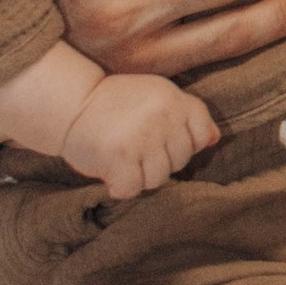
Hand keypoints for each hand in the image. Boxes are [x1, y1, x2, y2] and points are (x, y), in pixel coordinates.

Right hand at [63, 70, 219, 197]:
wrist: (71, 103)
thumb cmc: (115, 103)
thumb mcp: (156, 96)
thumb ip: (187, 115)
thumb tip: (215, 139)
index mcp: (174, 98)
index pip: (202, 133)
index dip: (184, 143)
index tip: (162, 140)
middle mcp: (162, 116)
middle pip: (181, 160)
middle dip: (159, 160)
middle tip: (135, 148)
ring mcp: (142, 137)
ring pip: (158, 178)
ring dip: (139, 176)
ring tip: (123, 159)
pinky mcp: (119, 157)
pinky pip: (133, 189)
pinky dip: (121, 187)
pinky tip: (111, 172)